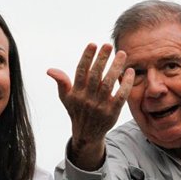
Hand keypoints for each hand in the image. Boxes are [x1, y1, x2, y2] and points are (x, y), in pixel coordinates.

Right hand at [47, 43, 133, 169]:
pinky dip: (126, 84)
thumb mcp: (66, 98)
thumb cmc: (77, 111)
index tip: (93, 44)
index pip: (81, 72)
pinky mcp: (112, 112)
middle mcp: (87, 98)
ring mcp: (100, 106)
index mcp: (76, 92)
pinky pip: (120, 96)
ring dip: (116, 67)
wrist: (87, 134)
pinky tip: (130, 71)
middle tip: (109, 45)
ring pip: (109, 83)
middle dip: (102, 59)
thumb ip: (61, 82)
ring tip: (122, 54)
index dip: (86, 57)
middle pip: (95, 75)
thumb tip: (50, 70)